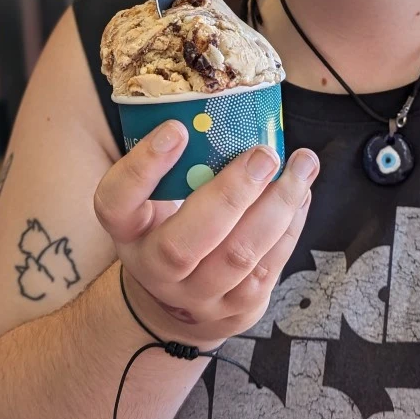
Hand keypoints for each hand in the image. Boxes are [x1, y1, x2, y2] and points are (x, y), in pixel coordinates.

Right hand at [93, 120, 317, 345]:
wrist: (178, 304)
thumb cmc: (175, 226)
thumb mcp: (160, 199)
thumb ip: (185, 165)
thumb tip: (236, 109)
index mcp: (128, 230)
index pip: (116, 203)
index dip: (144, 168)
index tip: (177, 129)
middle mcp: (154, 269)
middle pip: (182, 245)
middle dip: (230, 195)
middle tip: (263, 155)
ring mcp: (196, 296)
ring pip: (237, 257)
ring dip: (277, 206)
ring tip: (302, 164)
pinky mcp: (237, 309)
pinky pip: (268, 266)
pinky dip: (291, 224)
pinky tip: (302, 192)